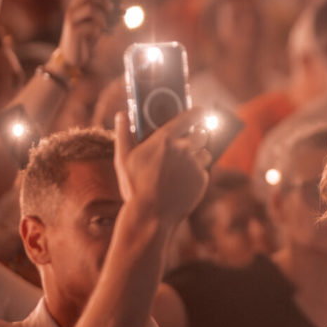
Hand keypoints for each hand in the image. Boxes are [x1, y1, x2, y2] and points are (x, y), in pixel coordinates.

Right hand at [58, 0, 112, 73]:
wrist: (73, 58)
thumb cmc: (86, 40)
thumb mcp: (98, 25)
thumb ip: (107, 16)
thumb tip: (124, 9)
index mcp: (76, 6)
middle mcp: (71, 9)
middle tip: (113, 8)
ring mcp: (71, 19)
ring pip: (91, 7)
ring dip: (103, 16)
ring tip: (105, 27)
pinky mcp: (74, 30)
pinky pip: (92, 24)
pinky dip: (99, 29)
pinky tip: (98, 36)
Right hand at [113, 107, 212, 229]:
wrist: (151, 216)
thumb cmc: (134, 186)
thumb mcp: (123, 158)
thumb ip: (123, 133)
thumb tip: (121, 114)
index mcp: (165, 139)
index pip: (189, 117)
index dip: (196, 112)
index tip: (200, 110)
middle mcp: (184, 149)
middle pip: (202, 134)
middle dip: (198, 136)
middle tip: (189, 143)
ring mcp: (195, 165)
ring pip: (204, 154)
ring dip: (197, 157)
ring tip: (182, 167)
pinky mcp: (202, 180)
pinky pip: (203, 172)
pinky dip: (195, 175)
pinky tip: (182, 183)